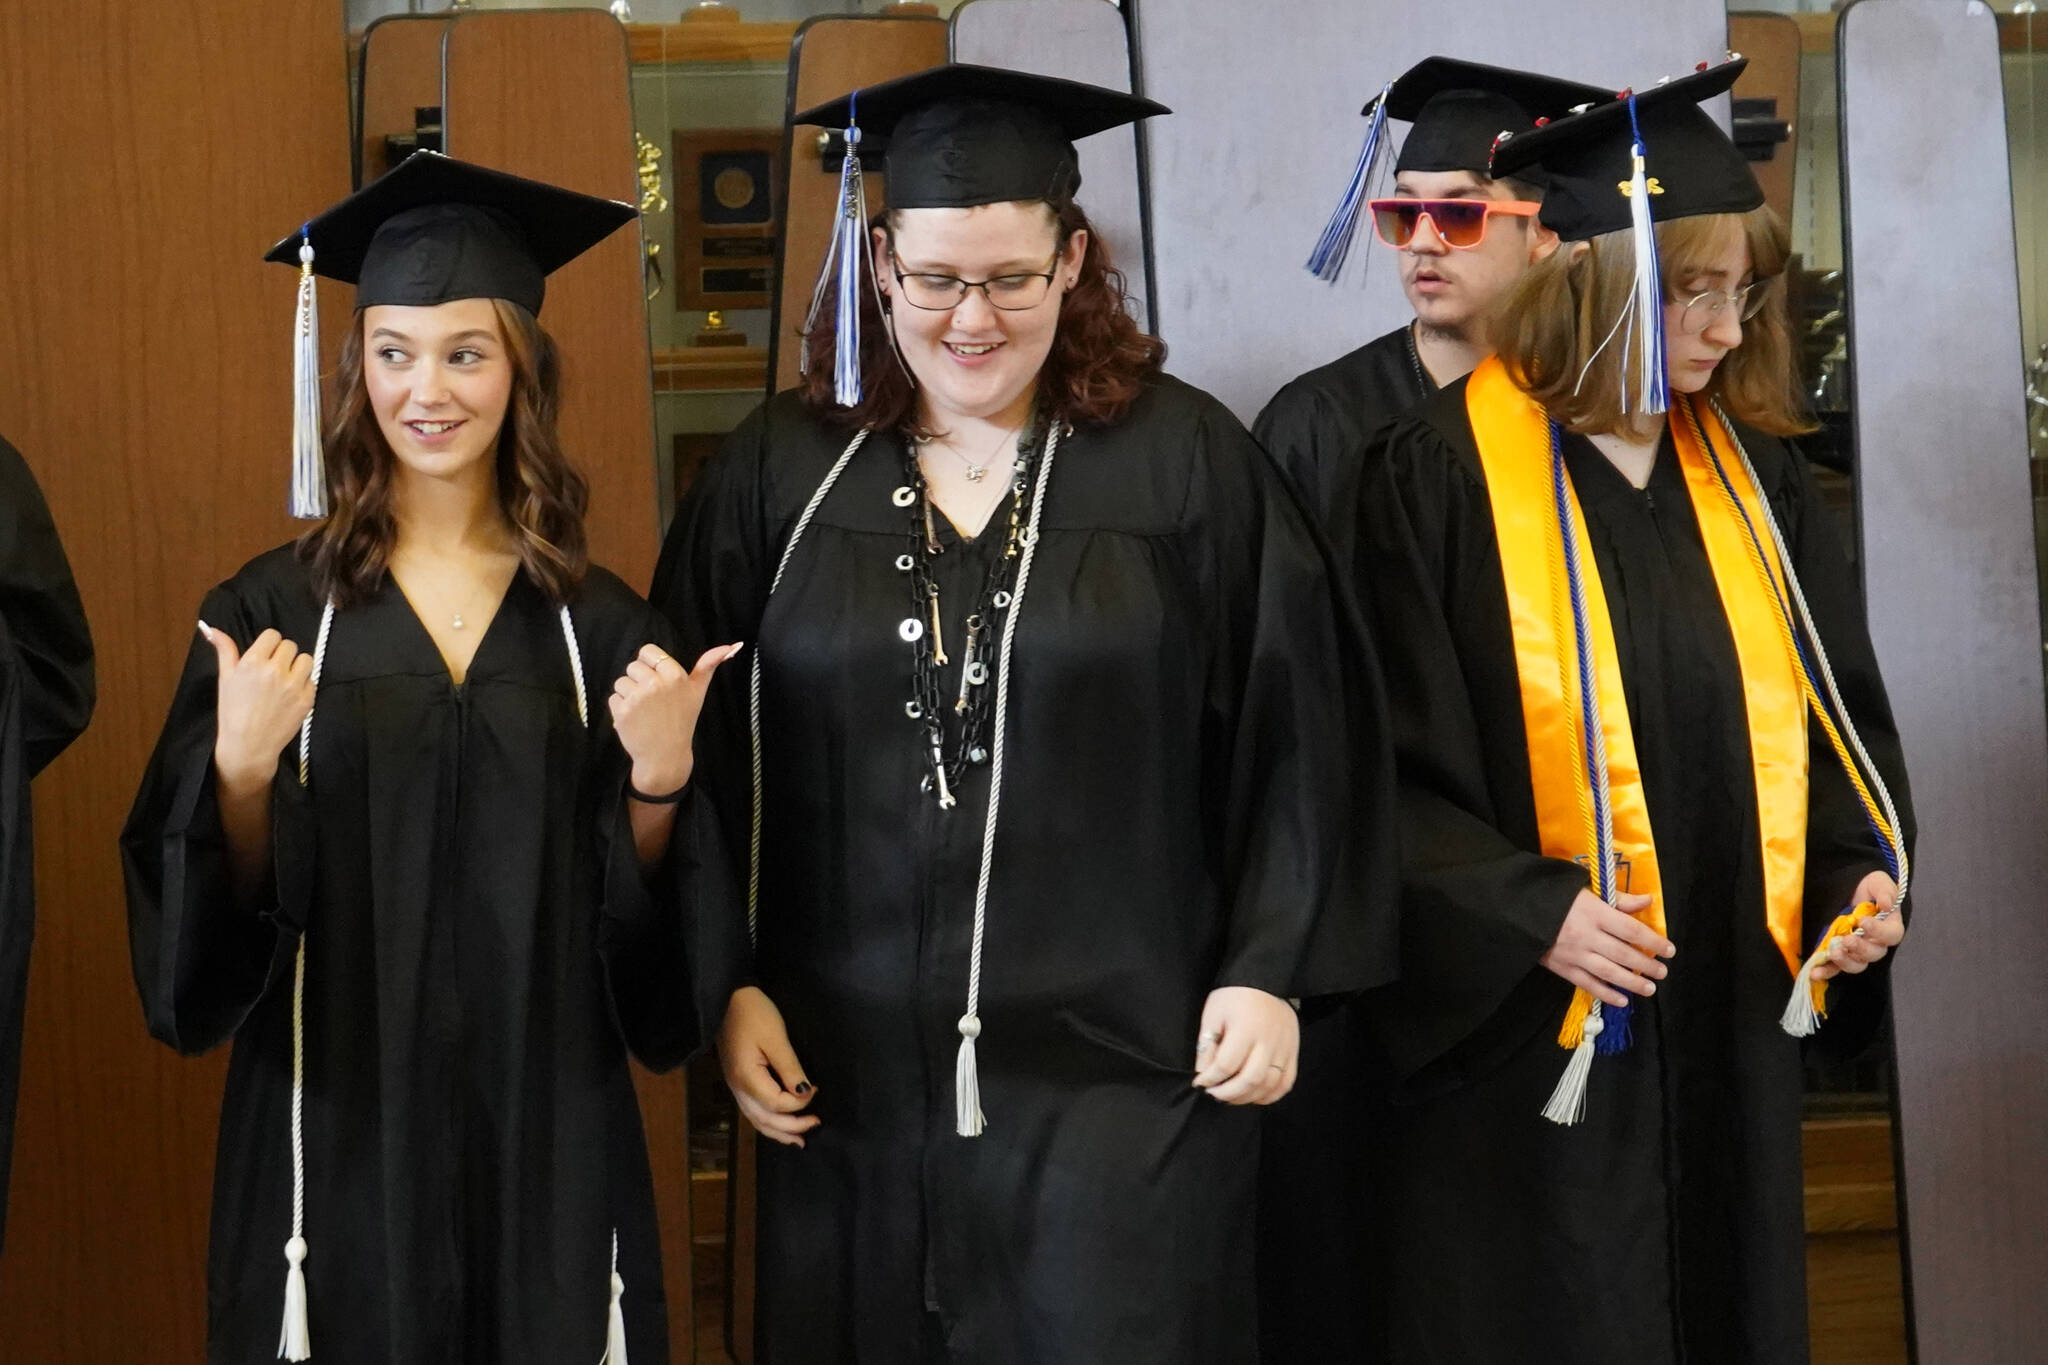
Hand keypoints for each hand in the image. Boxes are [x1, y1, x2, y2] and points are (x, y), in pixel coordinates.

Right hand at [203, 622, 315, 792]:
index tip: (264, 656)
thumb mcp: (225, 678)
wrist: (248, 745)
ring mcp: (294, 685)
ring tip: (284, 681)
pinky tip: (289, 697)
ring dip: (297, 667)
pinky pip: (312, 680)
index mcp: (254, 662)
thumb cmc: (232, 711)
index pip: (273, 635)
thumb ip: (224, 649)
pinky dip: (303, 685)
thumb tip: (210, 628)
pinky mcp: (307, 699)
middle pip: (290, 645)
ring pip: (306, 659)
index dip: (268, 645)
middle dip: (282, 655)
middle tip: (272, 671)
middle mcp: (276, 670)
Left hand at [610, 642, 740, 796]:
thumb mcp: (698, 691)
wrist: (666, 756)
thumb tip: (735, 644)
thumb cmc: (683, 720)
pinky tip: (636, 719)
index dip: (650, 665)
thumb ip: (710, 664)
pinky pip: (614, 698)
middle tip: (653, 701)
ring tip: (645, 711)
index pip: (647, 651)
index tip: (658, 681)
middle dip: (639, 681)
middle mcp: (656, 683)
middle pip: (633, 666)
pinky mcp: (622, 711)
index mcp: (675, 674)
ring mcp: (638, 697)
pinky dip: (621, 709)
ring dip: (629, 695)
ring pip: (621, 682)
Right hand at [717, 986, 819, 1147]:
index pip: (777, 1103)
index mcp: (747, 1078)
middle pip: (765, 1119)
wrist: (727, 997)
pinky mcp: (736, 1080)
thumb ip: (790, 1069)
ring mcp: (734, 1086)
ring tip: (798, 1140)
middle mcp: (737, 1088)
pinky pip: (752, 1110)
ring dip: (778, 1131)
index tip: (816, 1089)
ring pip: (756, 1119)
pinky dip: (767, 1121)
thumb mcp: (776, 1038)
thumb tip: (804, 1094)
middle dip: (792, 1126)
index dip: (800, 1102)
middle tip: (816, 1124)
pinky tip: (777, 1123)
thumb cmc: (753, 1013)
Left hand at [1191, 986, 1298, 1104]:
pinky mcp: (1293, 1051)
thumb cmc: (1234, 996)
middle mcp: (1268, 1040)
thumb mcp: (1213, 1014)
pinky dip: (1270, 1095)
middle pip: (1250, 1079)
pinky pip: (1286, 1083)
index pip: (1226, 1065)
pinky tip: (1254, 1096)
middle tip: (1214, 1094)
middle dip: (1228, 1093)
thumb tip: (1203, 1074)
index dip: (1210, 1079)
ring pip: (1269, 1085)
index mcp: (1246, 1028)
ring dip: (1247, 1097)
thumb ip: (1207, 1045)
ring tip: (1230, 1096)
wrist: (1264, 980)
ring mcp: (1285, 1047)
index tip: (1200, 1083)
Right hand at [1539, 889, 1672, 1008]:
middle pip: (1623, 954)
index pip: (1631, 929)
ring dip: (1631, 982)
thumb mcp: (1586, 889)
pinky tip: (1621, 1000)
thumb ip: (1619, 899)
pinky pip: (1587, 984)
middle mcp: (1587, 935)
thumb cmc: (1556, 896)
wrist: (1517, 909)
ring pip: (1608, 972)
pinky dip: (1605, 993)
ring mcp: (1574, 954)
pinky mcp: (1562, 967)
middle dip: (1646, 965)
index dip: (1653, 941)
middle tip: (1662, 972)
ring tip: (1649, 989)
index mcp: (1595, 913)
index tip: (1669, 950)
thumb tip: (1648, 901)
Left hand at [1810, 872, 1904, 981]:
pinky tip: (1815, 972)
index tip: (1863, 921)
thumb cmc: (1869, 888)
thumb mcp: (1878, 883)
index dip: (1879, 931)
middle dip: (1860, 948)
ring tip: (1833, 953)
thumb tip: (1887, 903)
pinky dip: (1826, 972)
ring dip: (1845, 962)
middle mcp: (1875, 943)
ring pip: (1857, 965)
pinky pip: (1835, 968)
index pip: (1891, 935)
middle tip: (1847, 939)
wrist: (1849, 889)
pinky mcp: (1840, 954)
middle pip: (1873, 954)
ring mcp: (1857, 951)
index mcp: (1889, 927)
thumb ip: (1885, 891)